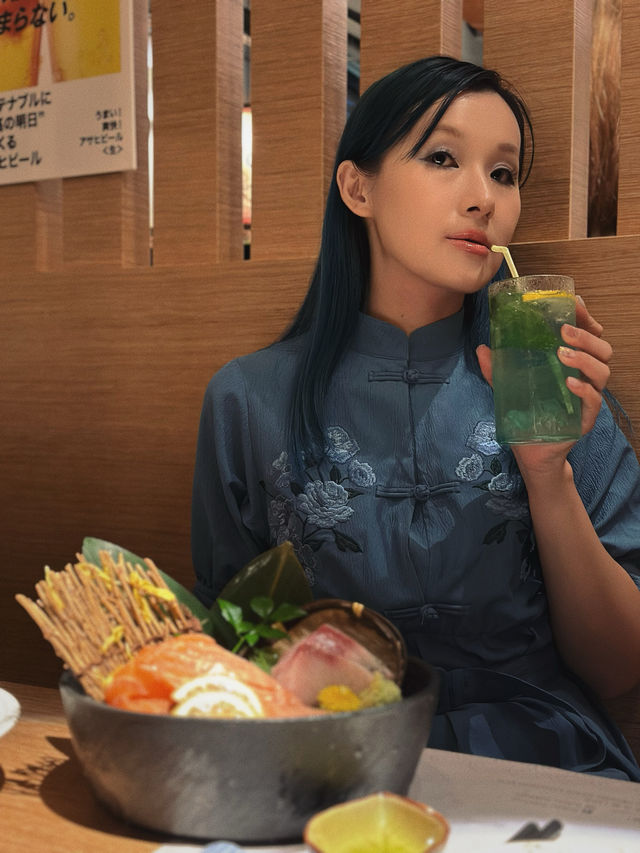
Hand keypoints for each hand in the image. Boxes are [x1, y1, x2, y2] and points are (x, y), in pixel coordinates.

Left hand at [476, 295, 612, 478]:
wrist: (530, 452)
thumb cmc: (526, 416)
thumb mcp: (508, 388)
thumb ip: (497, 369)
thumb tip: (482, 348)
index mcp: (569, 364)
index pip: (587, 335)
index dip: (585, 318)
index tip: (574, 305)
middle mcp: (583, 377)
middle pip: (602, 349)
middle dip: (586, 335)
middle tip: (564, 331)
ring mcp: (587, 397)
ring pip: (602, 371)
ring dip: (584, 358)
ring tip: (562, 354)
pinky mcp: (586, 418)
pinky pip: (594, 400)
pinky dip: (584, 389)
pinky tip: (569, 382)